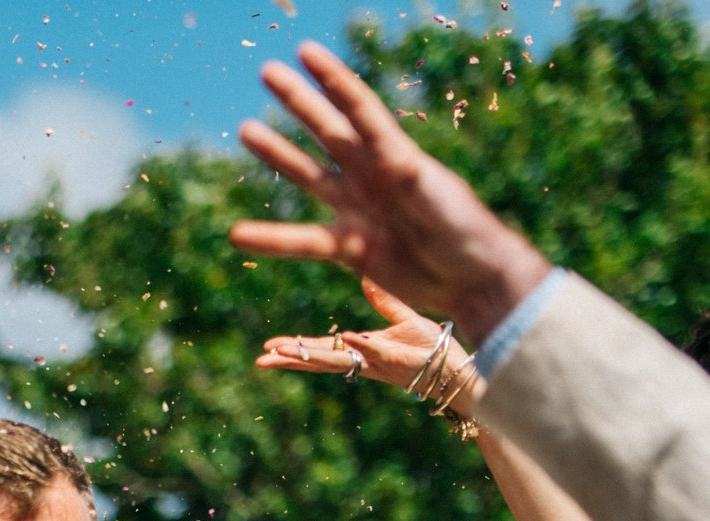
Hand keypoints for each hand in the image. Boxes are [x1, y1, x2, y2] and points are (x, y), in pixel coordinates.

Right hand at [230, 42, 553, 344]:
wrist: (471, 279)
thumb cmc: (465, 232)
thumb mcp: (440, 201)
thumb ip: (414, 181)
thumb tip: (398, 161)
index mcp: (395, 156)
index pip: (358, 110)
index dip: (331, 80)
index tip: (304, 53)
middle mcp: (372, 175)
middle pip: (327, 130)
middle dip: (299, 100)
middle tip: (267, 71)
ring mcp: (358, 209)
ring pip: (309, 176)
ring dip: (279, 154)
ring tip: (248, 130)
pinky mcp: (349, 248)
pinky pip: (303, 241)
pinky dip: (272, 239)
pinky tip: (238, 234)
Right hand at [256, 278, 480, 416]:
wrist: (463, 370)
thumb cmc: (437, 349)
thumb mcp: (407, 321)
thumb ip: (386, 302)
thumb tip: (366, 278)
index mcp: (363, 352)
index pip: (322, 351)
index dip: (295, 349)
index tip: (269, 349)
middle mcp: (366, 362)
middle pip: (320, 360)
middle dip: (290, 358)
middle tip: (262, 359)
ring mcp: (381, 362)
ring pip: (338, 361)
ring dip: (309, 357)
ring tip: (283, 354)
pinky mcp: (400, 360)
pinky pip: (375, 352)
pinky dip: (359, 346)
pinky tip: (342, 338)